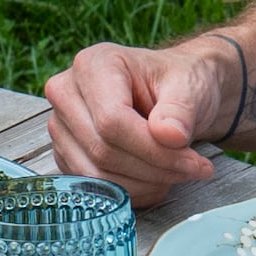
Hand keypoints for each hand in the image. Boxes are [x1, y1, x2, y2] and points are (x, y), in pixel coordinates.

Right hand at [45, 38, 242, 204]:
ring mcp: (62, 125)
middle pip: (102, 149)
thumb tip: (170, 136)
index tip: (193, 161)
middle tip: (192, 169)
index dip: (153, 149)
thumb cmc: (180, 82)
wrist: (175, 92)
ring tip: (178, 173)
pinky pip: (94, 186)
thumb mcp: (191, 86)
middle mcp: (67, 92)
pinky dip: (131, 191)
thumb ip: (180, 110)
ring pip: (97, 173)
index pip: (112, 121)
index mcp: (94, 64)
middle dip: (153, 169)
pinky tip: (157, 179)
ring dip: (144, 184)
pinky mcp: (66, 153)